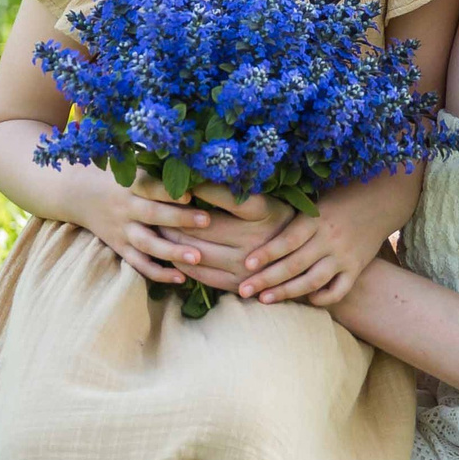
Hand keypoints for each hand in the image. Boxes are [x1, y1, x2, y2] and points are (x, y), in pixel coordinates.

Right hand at [67, 169, 221, 283]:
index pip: (149, 187)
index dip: (168, 191)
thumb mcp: (128, 164)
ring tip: (197, 258)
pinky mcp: (119, 247)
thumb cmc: (112, 174)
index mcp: (129, 184)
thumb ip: (154, 165)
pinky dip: (158, 272)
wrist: (74, 193)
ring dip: (172, 251)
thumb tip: (191, 159)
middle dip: (179, 219)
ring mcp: (122, 230)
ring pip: (147, 243)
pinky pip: (138, 263)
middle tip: (206, 221)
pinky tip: (181, 278)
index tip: (191, 194)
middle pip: (152, 215)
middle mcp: (125, 207)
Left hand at [158, 189, 294, 284]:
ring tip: (159, 229)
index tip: (173, 185)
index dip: (190, 192)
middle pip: (198, 229)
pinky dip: (183, 263)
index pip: (217, 198)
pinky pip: (201, 275)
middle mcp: (253, 239)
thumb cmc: (278, 220)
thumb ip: (231, 191)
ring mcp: (245, 266)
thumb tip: (195, 175)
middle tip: (155, 209)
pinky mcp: (239, 284)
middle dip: (171, 219)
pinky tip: (174, 252)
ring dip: (172, 242)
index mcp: (259, 212)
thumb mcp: (262, 200)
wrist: (303, 258)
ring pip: (195, 253)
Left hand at [227, 186, 402, 306]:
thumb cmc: (340, 199)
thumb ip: (293, 220)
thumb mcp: (316, 202)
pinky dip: (323, 297)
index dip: (266, 253)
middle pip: (294, 264)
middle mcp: (329, 238)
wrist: (382, 199)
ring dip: (287, 292)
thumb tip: (254, 228)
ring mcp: (344, 255)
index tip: (246, 265)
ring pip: (313, 280)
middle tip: (244, 290)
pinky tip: (308, 300)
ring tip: (264, 300)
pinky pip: (339, 289)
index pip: (287, 240)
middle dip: (266, 279)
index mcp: (316, 219)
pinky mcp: (356, 267)